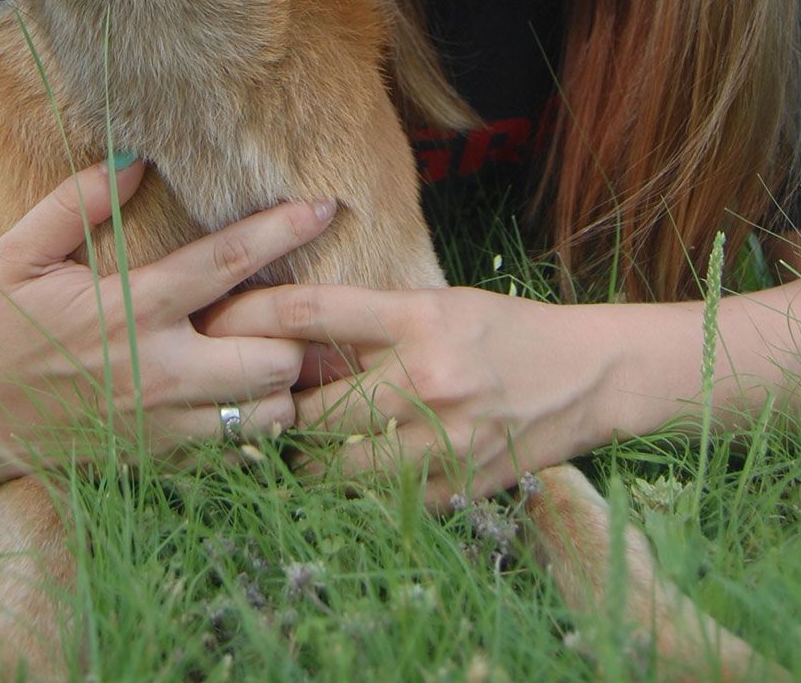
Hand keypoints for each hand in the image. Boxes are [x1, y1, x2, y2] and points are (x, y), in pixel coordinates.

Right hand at [0, 165, 336, 488]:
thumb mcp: (19, 252)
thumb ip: (78, 202)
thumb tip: (138, 159)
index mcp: (129, 309)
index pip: (226, 262)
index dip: (283, 230)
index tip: (327, 205)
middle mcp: (158, 371)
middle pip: (272, 355)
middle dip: (296, 330)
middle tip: (304, 303)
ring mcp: (164, 423)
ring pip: (267, 409)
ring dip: (284, 379)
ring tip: (278, 346)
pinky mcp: (161, 458)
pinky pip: (239, 444)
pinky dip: (258, 419)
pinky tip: (248, 390)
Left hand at [202, 284, 620, 505]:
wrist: (586, 374)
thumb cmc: (503, 328)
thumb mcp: (438, 301)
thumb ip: (372, 318)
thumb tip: (292, 332)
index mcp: (418, 317)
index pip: (312, 311)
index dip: (252, 316)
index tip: (215, 320)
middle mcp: (425, 378)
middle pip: (312, 405)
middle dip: (277, 407)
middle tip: (256, 402)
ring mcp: (441, 440)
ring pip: (336, 466)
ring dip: (307, 458)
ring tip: (296, 443)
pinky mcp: (454, 487)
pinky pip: (378, 499)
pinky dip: (355, 487)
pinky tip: (350, 469)